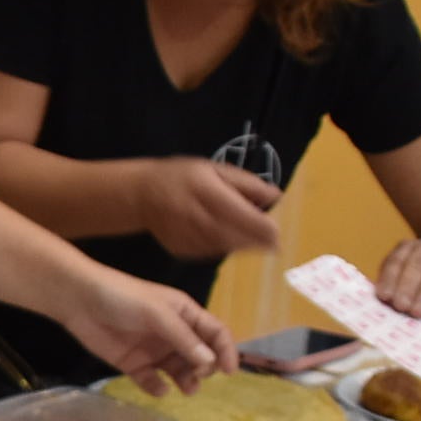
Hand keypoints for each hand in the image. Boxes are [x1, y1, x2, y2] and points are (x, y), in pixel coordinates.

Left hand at [58, 267, 234, 392]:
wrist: (79, 301)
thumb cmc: (123, 297)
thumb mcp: (157, 313)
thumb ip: (182, 338)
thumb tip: (210, 362)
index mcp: (184, 314)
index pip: (215, 333)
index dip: (226, 351)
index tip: (230, 371)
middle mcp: (173, 334)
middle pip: (201, 356)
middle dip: (206, 368)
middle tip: (198, 375)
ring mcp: (154, 350)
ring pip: (179, 371)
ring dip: (186, 381)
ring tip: (187, 388)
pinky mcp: (134, 364)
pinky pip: (152, 381)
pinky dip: (158, 388)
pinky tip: (159, 389)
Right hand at [139, 157, 282, 261]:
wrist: (142, 195)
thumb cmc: (182, 176)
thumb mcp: (214, 168)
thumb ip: (245, 183)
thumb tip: (275, 195)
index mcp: (208, 193)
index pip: (245, 217)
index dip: (265, 230)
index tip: (278, 236)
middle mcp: (198, 218)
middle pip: (238, 238)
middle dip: (259, 243)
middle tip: (275, 246)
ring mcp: (188, 238)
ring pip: (227, 248)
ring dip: (244, 247)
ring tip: (257, 244)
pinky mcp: (183, 251)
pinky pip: (211, 252)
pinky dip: (225, 248)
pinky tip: (229, 241)